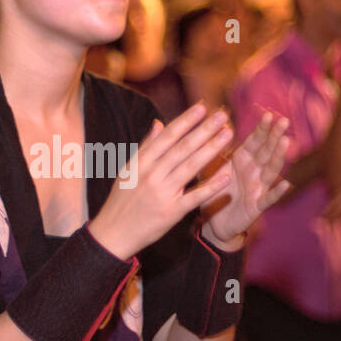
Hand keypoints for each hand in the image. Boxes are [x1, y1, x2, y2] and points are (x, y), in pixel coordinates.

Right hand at [88, 101, 238, 259]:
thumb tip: (159, 122)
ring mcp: (162, 194)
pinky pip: (194, 198)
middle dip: (204, 130)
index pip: (167, 137)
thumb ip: (146, 146)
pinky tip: (225, 176)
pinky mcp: (171, 213)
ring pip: (190, 167)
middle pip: (182, 148)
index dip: (186, 121)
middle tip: (223, 115)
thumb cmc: (121, 200)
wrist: (113, 234)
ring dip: (211, 149)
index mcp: (141, 163)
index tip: (202, 106)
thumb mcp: (129, 170)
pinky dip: (210, 187)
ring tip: (228, 134)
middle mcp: (152, 175)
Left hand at [201, 109, 292, 245]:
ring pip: (271, 170)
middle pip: (266, 152)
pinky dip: (277, 192)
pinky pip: (268, 199)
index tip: (268, 114)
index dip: (261, 129)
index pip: (254, 142)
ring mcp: (257, 188)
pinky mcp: (256, 207)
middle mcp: (253, 172)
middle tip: (283, 120)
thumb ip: (214, 149)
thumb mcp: (211, 168)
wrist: (213, 223)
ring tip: (286, 142)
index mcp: (242, 160)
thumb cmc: (214, 192)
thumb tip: (217, 124)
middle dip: (274, 136)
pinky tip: (286, 183)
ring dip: (278, 156)